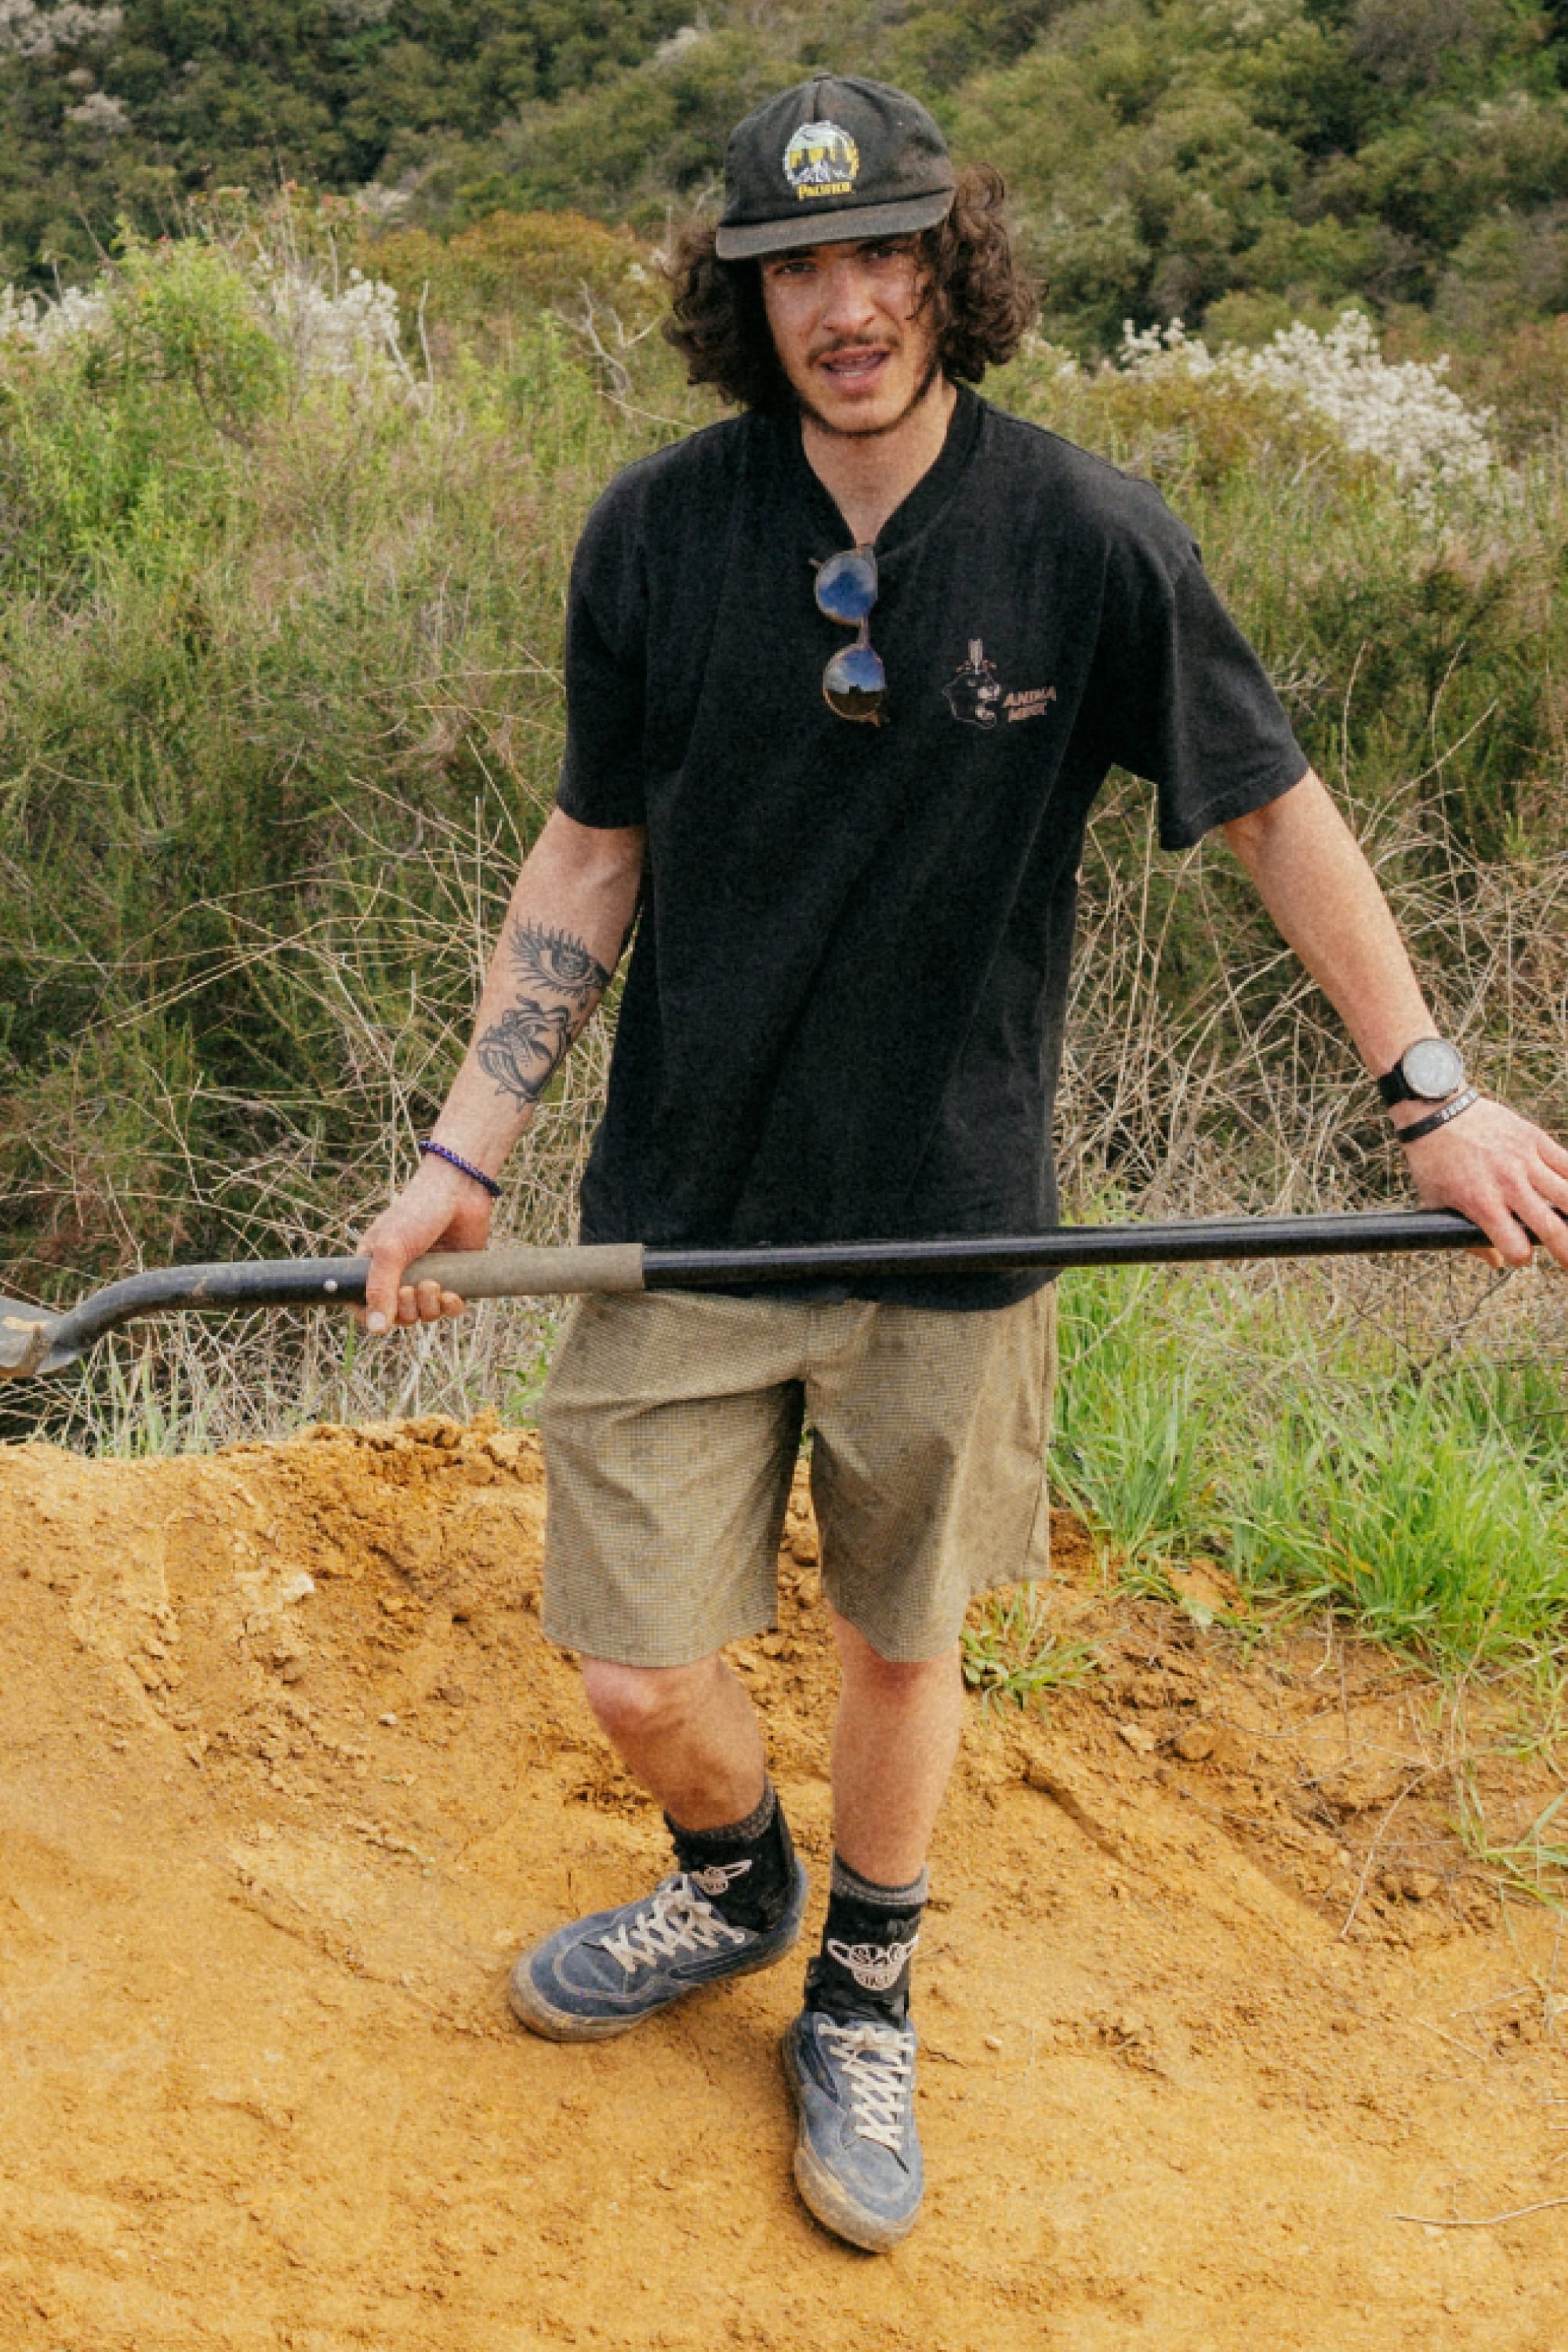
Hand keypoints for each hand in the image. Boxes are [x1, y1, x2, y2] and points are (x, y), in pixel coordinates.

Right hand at [356, 1158, 494, 1332]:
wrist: (459, 1192)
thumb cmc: (417, 1213)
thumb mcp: (390, 1249)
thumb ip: (379, 1289)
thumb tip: (375, 1329)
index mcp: (375, 1266)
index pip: (363, 1305)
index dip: (370, 1317)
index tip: (380, 1318)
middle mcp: (400, 1275)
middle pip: (398, 1317)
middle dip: (406, 1311)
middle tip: (412, 1289)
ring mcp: (427, 1277)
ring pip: (424, 1315)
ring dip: (429, 1308)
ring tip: (434, 1285)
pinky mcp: (454, 1278)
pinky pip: (449, 1309)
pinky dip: (451, 1307)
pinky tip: (452, 1295)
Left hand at [1399, 1096, 1567, 1270]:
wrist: (1436, 1111)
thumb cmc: (1432, 1160)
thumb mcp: (1435, 1202)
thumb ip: (1462, 1234)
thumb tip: (1495, 1261)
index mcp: (1481, 1202)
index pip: (1516, 1245)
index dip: (1519, 1256)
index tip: (1519, 1254)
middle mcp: (1507, 1183)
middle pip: (1551, 1228)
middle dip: (1567, 1253)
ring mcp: (1524, 1159)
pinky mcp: (1534, 1138)